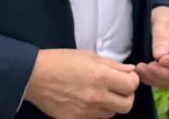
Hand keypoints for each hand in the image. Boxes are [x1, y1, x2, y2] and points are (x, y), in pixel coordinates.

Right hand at [25, 48, 139, 118]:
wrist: (36, 76)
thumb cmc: (62, 61)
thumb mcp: (90, 56)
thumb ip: (113, 65)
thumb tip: (131, 70)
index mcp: (101, 76)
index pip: (131, 85)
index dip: (133, 80)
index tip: (128, 77)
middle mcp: (95, 96)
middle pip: (127, 105)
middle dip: (127, 95)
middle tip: (119, 88)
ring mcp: (85, 111)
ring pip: (112, 114)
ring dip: (111, 104)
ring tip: (101, 93)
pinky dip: (96, 112)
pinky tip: (89, 101)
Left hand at [135, 5, 168, 87]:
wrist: (160, 19)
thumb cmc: (164, 17)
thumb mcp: (162, 22)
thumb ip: (161, 38)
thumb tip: (159, 57)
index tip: (161, 60)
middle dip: (165, 73)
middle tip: (147, 67)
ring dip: (157, 79)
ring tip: (140, 69)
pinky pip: (166, 81)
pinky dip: (153, 81)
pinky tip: (142, 74)